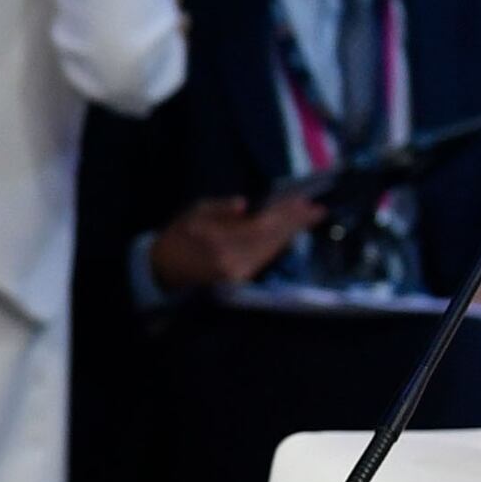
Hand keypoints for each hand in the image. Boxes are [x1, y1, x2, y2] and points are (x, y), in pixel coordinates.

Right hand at [149, 190, 322, 297]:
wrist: (163, 270)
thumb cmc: (178, 237)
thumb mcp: (193, 213)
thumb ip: (219, 208)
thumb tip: (243, 204)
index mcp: (220, 242)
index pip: (262, 225)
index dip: (285, 214)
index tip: (304, 202)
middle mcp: (235, 262)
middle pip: (273, 239)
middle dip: (296, 223)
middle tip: (317, 210)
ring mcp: (240, 273)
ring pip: (273, 250)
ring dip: (292, 233)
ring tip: (309, 218)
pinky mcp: (242, 279)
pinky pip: (266, 258)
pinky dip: (280, 244)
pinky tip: (290, 233)